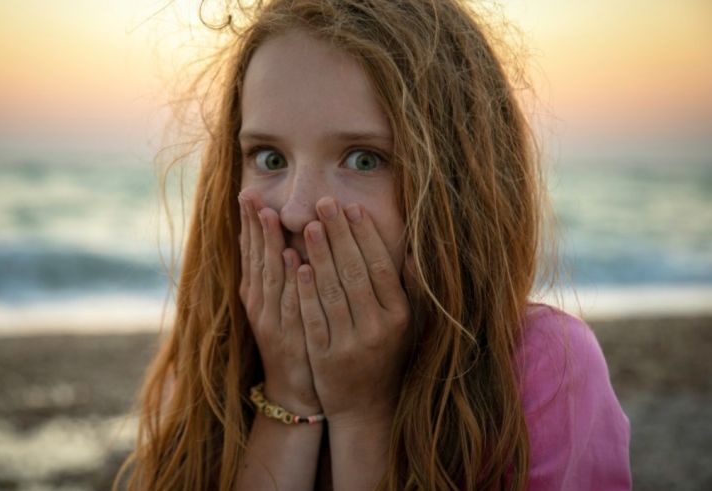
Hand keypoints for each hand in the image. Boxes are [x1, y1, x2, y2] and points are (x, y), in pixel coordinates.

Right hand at [239, 191, 320, 413]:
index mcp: (255, 294)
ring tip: (270, 214)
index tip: (247, 193)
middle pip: (254, 257)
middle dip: (253, 224)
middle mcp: (259, 304)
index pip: (250, 252)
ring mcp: (271, 319)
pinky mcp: (287, 335)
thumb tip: (284, 240)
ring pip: (269, 275)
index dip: (247, 223)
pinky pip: (289, 303)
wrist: (295, 389)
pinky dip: (289, 281)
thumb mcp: (282, 305)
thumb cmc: (294, 340)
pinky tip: (291, 260)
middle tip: (250, 193)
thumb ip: (281, 275)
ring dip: (268, 244)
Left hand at [297, 197, 410, 425]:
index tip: (352, 207)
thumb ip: (409, 288)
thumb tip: (414, 249)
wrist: (365, 406)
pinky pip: (313, 317)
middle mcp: (377, 330)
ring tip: (308, 225)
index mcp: (398, 317)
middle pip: (355, 273)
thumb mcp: (407, 324)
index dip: (365, 236)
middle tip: (325, 203)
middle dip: (339, 235)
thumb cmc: (386, 355)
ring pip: (333, 292)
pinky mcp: (324, 357)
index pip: (380, 267)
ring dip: (319, 256)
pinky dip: (305, 291)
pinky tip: (296, 265)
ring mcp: (350, 345)